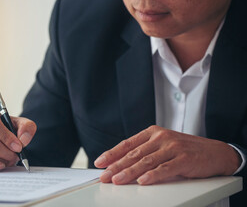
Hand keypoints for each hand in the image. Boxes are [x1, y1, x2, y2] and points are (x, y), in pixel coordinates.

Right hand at [0, 111, 36, 172]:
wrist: (5, 137)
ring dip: (2, 160)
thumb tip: (23, 140)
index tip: (18, 147)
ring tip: (11, 159)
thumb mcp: (21, 123)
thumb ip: (26, 127)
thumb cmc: (10, 128)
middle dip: (7, 152)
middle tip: (17, 156)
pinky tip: (1, 166)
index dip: (7, 138)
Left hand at [94, 125, 240, 184]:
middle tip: (104, 176)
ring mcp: (172, 147)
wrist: (215, 152)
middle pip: (134, 154)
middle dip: (116, 166)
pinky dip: (153, 175)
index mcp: (153, 133)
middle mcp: (161, 137)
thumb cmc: (185, 149)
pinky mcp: (183, 159)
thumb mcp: (163, 145)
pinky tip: (142, 181)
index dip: (112, 154)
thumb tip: (122, 164)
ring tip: (117, 180)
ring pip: (146, 161)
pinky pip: (165, 168)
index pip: (127, 144)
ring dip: (129, 172)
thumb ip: (145, 151)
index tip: (100, 162)